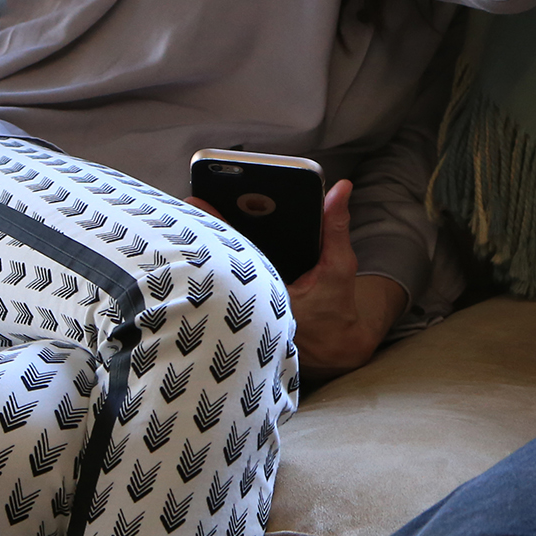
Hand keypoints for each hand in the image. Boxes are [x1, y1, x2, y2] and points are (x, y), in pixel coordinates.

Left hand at [186, 181, 401, 375]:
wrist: (331, 347)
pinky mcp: (240, 308)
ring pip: (218, 272)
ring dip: (210, 244)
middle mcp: (249, 301)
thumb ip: (336, 226)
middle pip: (221, 261)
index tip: (201, 203)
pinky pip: (224, 278)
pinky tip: (211, 234)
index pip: (237, 253)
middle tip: (194, 200)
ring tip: (198, 211)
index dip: (217, 227)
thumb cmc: (335, 306)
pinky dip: (219, 257)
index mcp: (271, 290)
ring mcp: (241, 307)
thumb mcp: (339, 265)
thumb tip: (341, 188)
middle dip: (207, 230)